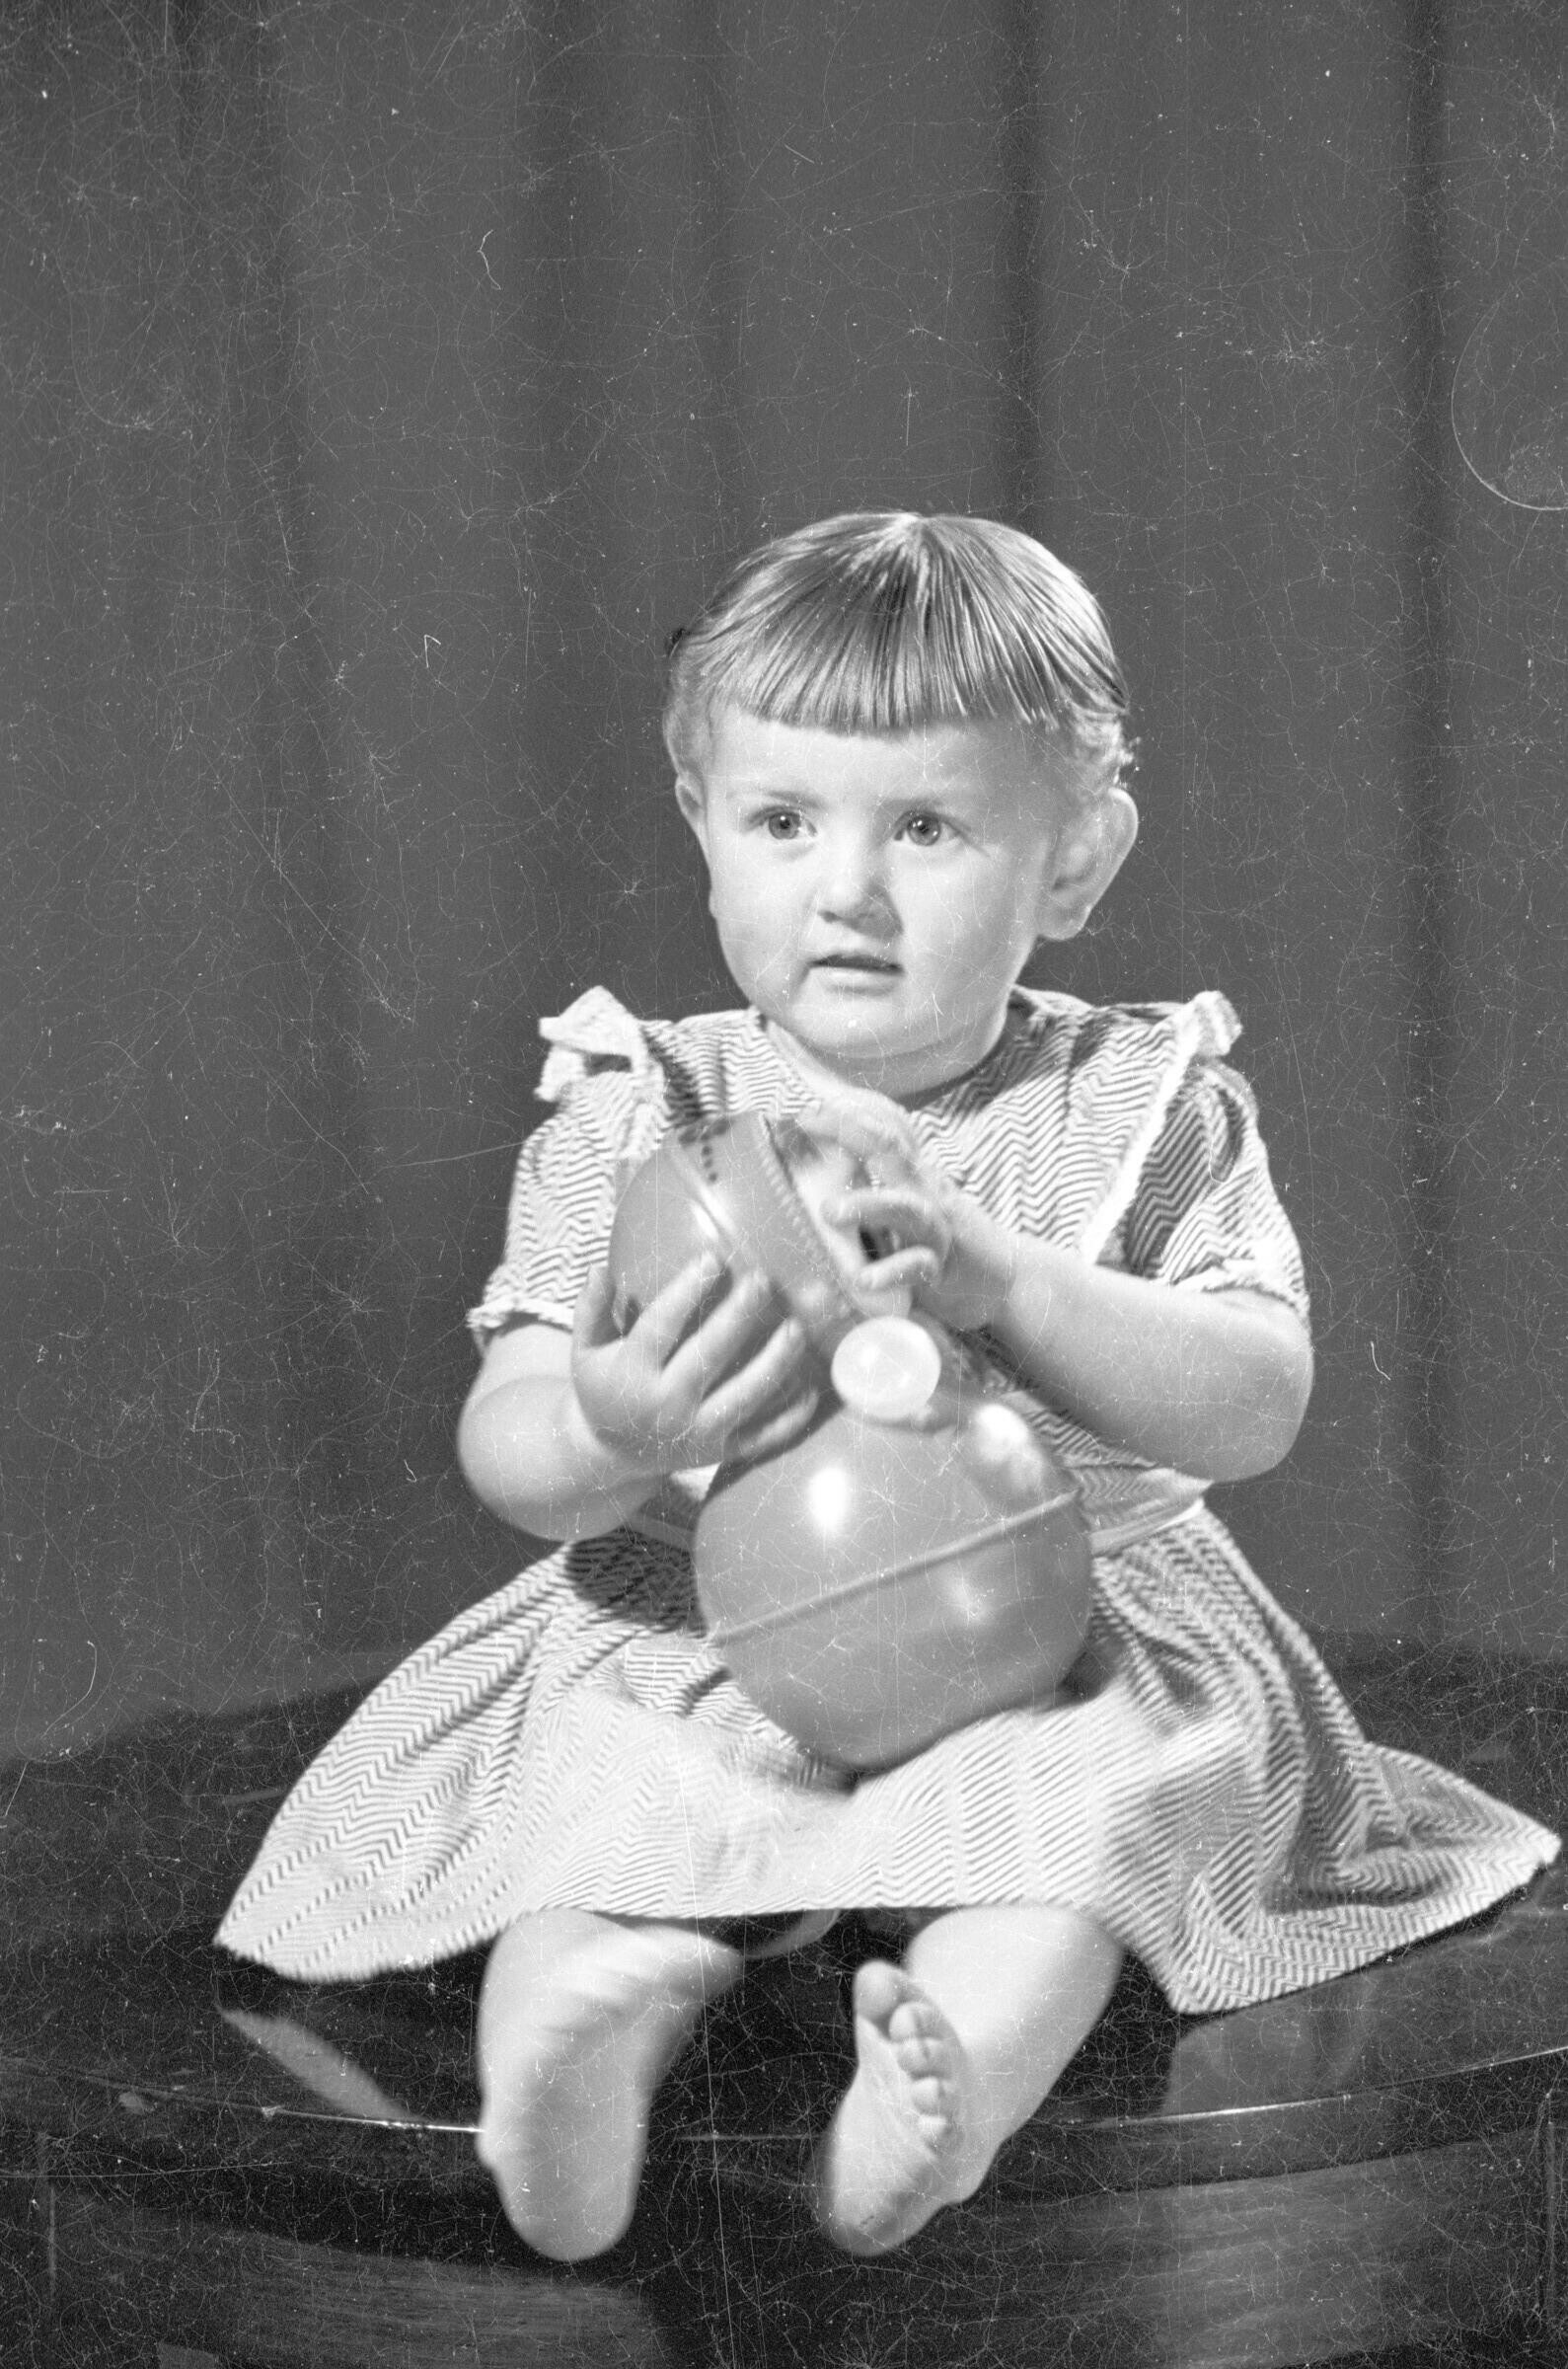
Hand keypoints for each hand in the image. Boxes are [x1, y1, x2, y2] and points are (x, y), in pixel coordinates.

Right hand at [568, 1254, 819, 1475]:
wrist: (613, 1456)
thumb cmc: (604, 1389)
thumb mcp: (584, 1352)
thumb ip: (591, 1310)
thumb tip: (599, 1268)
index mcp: (632, 1375)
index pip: (661, 1327)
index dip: (686, 1292)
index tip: (713, 1259)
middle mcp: (665, 1406)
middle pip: (708, 1355)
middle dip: (738, 1316)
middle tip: (762, 1280)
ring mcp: (697, 1433)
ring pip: (745, 1395)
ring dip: (776, 1361)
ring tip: (797, 1327)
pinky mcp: (721, 1453)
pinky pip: (763, 1436)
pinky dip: (790, 1417)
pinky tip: (812, 1388)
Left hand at [792, 1091, 1019, 1334]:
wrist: (1008, 1278)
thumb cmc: (944, 1239)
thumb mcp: (911, 1200)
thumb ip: (876, 1185)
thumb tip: (815, 1173)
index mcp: (912, 1175)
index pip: (881, 1129)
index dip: (846, 1113)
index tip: (803, 1106)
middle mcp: (925, 1192)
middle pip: (892, 1150)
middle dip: (850, 1132)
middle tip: (805, 1124)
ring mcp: (937, 1229)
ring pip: (905, 1207)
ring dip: (867, 1205)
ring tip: (829, 1210)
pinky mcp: (943, 1269)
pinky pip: (918, 1266)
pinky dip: (891, 1270)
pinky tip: (864, 1279)